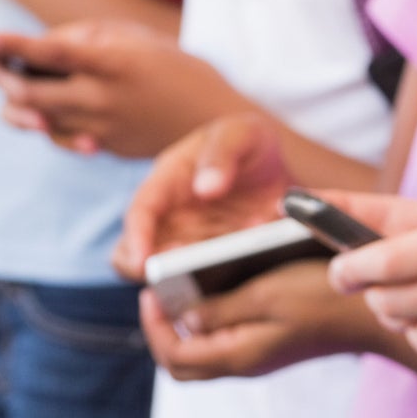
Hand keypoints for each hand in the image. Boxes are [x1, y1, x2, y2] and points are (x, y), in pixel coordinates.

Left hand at [0, 21, 254, 158]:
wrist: (214, 122)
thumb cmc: (175, 67)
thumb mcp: (135, 37)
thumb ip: (86, 38)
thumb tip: (38, 47)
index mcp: (115, 63)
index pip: (53, 54)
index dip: (14, 46)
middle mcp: (104, 100)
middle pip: (30, 94)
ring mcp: (102, 130)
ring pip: (36, 121)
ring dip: (11, 102)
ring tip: (3, 84)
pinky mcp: (103, 149)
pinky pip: (58, 137)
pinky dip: (40, 122)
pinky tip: (39, 109)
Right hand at [112, 112, 296, 280]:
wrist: (279, 168)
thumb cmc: (249, 143)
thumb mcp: (240, 134)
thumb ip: (223, 153)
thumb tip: (205, 187)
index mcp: (166, 182)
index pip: (140, 212)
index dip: (137, 238)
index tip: (143, 261)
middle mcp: (170, 219)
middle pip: (140, 256)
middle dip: (153, 272)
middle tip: (182, 275)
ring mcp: (191, 244)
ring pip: (170, 276)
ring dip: (188, 282)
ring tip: (219, 272)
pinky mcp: (214, 263)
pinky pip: (208, 283)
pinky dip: (222, 283)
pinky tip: (249, 267)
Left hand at [139, 259, 386, 380]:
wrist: (371, 316)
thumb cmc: (322, 299)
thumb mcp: (267, 294)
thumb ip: (222, 310)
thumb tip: (184, 318)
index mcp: (238, 355)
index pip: (175, 356)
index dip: (154, 327)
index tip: (149, 293)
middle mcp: (244, 364)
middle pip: (184, 364)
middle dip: (163, 333)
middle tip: (159, 298)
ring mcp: (258, 358)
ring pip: (204, 354)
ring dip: (187, 327)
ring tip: (183, 291)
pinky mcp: (270, 347)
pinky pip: (227, 342)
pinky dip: (212, 323)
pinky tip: (218, 291)